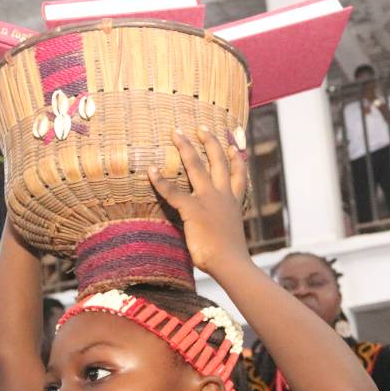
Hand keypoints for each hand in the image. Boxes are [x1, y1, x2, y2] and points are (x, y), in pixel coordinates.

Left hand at [147, 128, 249, 276]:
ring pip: (197, 166)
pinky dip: (161, 181)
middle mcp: (223, 195)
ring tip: (176, 133)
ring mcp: (209, 200)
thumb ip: (222, 223)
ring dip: (186, 147)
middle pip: (218, 161)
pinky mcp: (193, 209)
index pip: (239, 175)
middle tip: (202, 127)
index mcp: (234, 202)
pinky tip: (151, 170)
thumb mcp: (229, 233)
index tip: (234, 146)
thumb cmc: (228, 256)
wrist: (230, 263)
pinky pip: (173, 192)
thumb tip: (216, 229)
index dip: (237, 159)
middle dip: (210, 141)